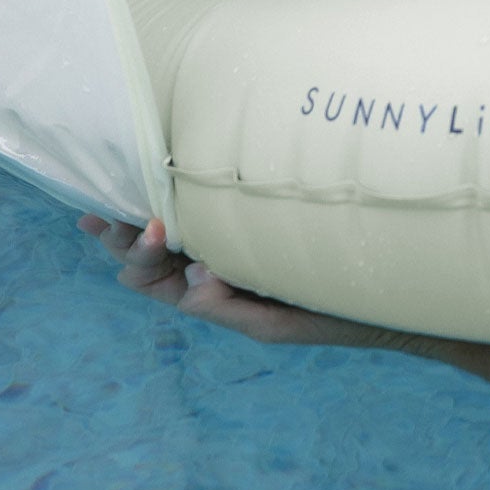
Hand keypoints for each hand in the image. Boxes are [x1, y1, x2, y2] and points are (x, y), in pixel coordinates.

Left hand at [76, 215, 403, 351]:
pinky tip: (170, 167)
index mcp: (211, 291)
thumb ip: (229, 308)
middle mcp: (213, 261)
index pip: (154, 279)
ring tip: (120, 194)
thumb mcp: (274, 322)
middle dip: (125, 234)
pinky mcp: (255, 212)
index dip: (141, 254)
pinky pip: (209, 203)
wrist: (381, 288)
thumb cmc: (329, 311)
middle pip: (151, 251)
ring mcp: (231, 235)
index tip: (154, 226)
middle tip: (108, 214)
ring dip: (142, 215)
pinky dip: (183, 190)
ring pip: (172, 226)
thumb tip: (193, 276)